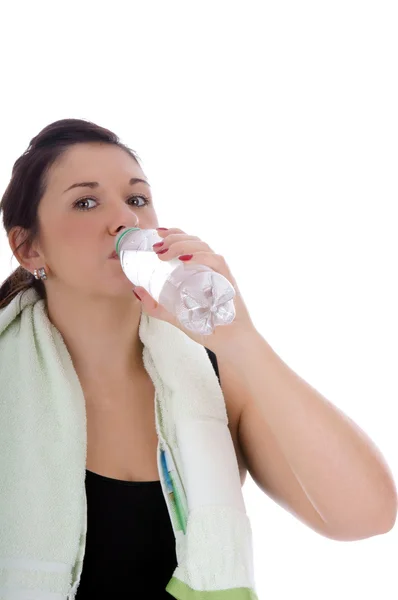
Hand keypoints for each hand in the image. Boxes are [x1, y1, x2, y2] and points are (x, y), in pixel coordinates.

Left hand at [132, 227, 256, 350]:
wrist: (229, 342)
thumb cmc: (206, 326)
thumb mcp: (174, 315)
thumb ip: (156, 305)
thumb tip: (136, 290)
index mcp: (200, 269)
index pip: (188, 242)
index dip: (174, 233)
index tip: (156, 234)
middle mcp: (210, 267)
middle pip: (194, 240)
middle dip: (173, 239)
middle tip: (156, 247)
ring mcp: (220, 272)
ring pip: (203, 246)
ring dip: (182, 245)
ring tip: (164, 253)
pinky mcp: (228, 280)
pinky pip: (216, 261)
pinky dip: (200, 257)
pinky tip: (185, 261)